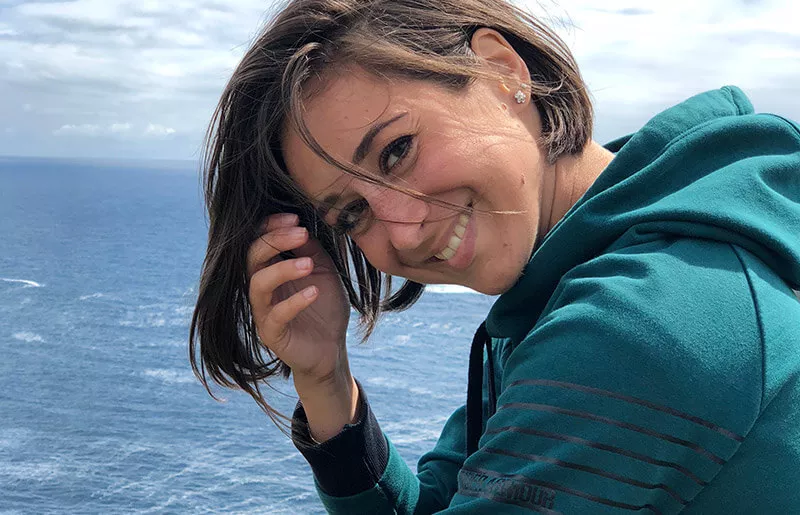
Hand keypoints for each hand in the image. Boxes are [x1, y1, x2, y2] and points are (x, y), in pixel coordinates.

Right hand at [247, 213, 349, 382]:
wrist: (331, 347)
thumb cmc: (324, 306)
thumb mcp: (323, 271)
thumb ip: (312, 250)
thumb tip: (301, 226)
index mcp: (270, 269)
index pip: (258, 241)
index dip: (271, 227)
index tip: (295, 218)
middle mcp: (261, 288)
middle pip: (251, 257)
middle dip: (274, 240)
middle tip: (300, 233)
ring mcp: (263, 311)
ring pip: (258, 284)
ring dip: (282, 269)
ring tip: (308, 264)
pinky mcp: (271, 334)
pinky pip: (276, 316)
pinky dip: (294, 302)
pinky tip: (314, 291)